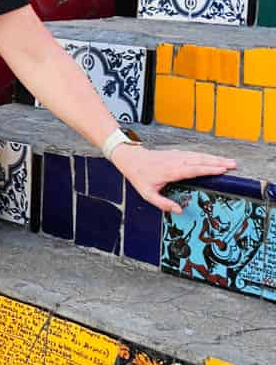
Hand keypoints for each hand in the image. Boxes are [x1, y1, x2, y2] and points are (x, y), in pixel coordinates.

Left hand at [112, 142, 236, 211]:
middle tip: (233, 165)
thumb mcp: (148, 194)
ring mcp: (177, 156)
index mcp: (171, 171)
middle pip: (200, 160)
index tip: (221, 170)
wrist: (131, 159)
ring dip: (215, 158)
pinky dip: (206, 156)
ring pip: (199, 156)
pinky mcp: (177, 154)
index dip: (208, 169)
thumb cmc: (140, 176)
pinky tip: (214, 158)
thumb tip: (178, 211)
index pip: (193, 169)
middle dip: (218, 162)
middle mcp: (176, 161)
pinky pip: (194, 154)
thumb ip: (163, 203)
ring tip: (229, 161)